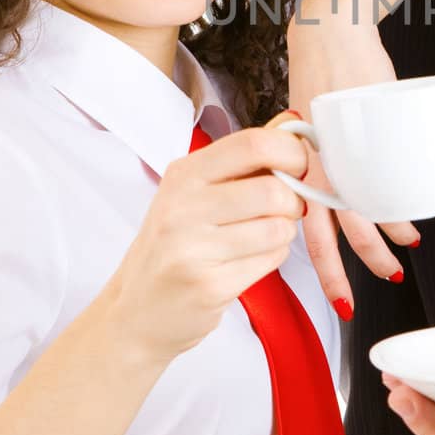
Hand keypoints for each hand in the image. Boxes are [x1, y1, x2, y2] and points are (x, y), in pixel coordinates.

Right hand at [106, 126, 307, 366]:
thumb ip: (243, 159)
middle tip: (287, 208)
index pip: (253, 144)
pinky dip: (273, 257)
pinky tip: (250, 260)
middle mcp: (182, 207)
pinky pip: (270, 260)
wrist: (136, 313)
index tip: (298, 165)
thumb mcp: (195, 193)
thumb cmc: (173, 246)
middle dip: (294, 200)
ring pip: (278, 227)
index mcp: (183, 174)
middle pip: (273, 190)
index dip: (291, 152)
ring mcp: (192, 248)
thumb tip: (292, 122)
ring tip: (264, 236)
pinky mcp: (209, 286)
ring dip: (284, 232)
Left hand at [285, 8, 419, 312]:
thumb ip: (321, 152)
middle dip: (339, 276)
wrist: (330, 33)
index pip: (296, 227)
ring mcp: (336, 158)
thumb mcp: (311, 121)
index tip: (324, 291)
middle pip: (319, 236)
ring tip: (396, 266)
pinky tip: (409, 229)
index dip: (311, 264)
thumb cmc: (323, 76)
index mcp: (294, 169)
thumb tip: (346, 176)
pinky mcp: (359, 142)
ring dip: (377, 249)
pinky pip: (377, 189)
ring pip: (354, 219)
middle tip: (350, 309)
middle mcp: (310, 170)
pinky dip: (396, 214)